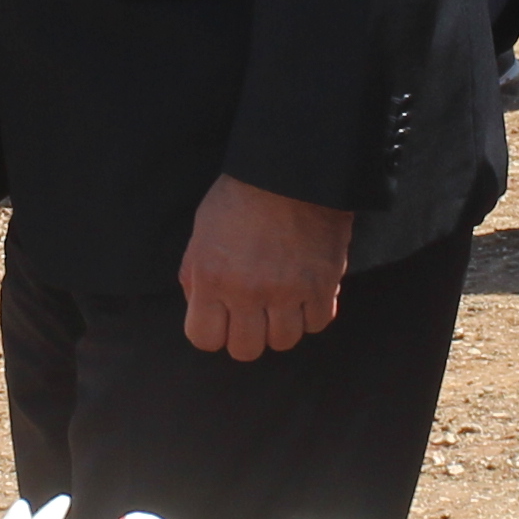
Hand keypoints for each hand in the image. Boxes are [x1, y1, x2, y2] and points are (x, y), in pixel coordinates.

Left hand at [179, 176, 353, 362]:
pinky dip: (313, 313)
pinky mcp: (323, 284)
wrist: (290, 169)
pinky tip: (307, 293)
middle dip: (247, 334)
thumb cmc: (240, 196)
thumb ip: (195, 274)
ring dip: (282, 325)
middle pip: (245, 350)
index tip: (223, 320)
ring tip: (283, 301)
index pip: (204, 339)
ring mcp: (287, 291)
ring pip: (284, 341)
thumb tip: (199, 308)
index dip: (213, 332)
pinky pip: (317, 323)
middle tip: (255, 313)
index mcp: (211, 278)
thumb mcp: (202, 232)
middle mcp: (247, 291)